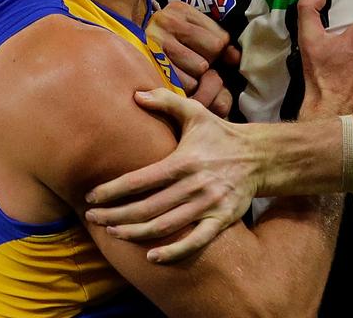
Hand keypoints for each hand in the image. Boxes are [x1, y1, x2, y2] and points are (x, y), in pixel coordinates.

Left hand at [85, 88, 259, 262]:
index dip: (112, 190)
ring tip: (113, 233)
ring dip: (136, 233)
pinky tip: (152, 258)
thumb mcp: (196, 112)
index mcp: (183, 161)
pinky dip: (174, 252)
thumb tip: (135, 94)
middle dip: (116, 215)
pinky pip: (196, 242)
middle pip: (147, 208)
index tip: (91, 197)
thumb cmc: (221, 134)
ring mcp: (208, 205)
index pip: (140, 180)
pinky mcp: (222, 220)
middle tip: (93, 219)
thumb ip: (166, 101)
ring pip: (165, 226)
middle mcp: (194, 185)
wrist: (261, 156)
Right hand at [147, 1, 238, 116]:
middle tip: (194, 62)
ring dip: (196, 77)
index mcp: (181, 10)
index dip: (219, 50)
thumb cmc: (169, 41)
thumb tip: (235, 58)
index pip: (220, 39)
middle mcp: (167, 22)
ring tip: (184, 70)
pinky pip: (182, 84)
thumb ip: (218, 41)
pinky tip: (176, 79)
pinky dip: (184, 87)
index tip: (208, 52)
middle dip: (207, 63)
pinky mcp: (150, 65)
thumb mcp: (192, 31)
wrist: (123, 42)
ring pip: (198, 70)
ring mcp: (155, 43)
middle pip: (211, 54)